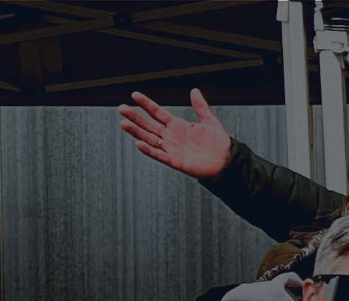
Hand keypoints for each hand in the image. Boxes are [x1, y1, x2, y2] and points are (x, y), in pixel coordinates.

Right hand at [117, 88, 232, 179]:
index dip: (146, 104)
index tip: (134, 95)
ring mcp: (172, 149)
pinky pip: (159, 155)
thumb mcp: (210, 121)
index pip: (157, 112)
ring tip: (124, 123)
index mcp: (177, 125)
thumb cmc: (219, 144)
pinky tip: (139, 143)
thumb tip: (194, 91)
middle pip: (148, 125)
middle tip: (122, 108)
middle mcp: (171, 136)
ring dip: (136, 132)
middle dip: (135, 117)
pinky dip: (149, 150)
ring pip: (149, 139)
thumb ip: (201, 107)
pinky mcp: (175, 161)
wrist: (227, 162)